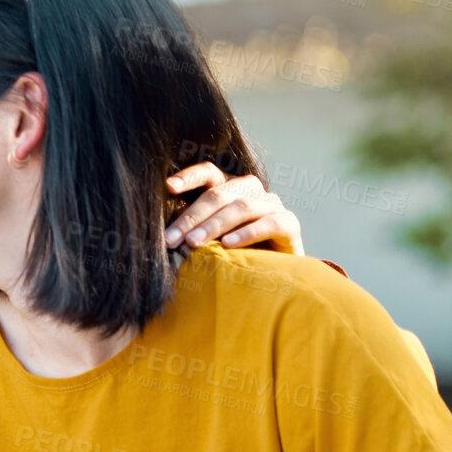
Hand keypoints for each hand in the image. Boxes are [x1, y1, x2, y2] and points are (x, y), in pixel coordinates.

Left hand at [163, 162, 304, 254]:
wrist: (273, 278)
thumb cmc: (232, 257)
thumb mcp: (208, 241)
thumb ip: (191, 230)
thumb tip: (162, 234)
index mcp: (229, 190)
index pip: (209, 174)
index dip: (190, 177)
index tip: (169, 187)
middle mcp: (251, 191)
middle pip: (219, 194)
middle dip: (191, 217)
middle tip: (171, 239)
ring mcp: (271, 205)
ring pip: (241, 207)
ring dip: (214, 225)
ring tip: (193, 243)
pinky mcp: (289, 223)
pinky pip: (269, 223)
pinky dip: (247, 233)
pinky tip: (229, 244)